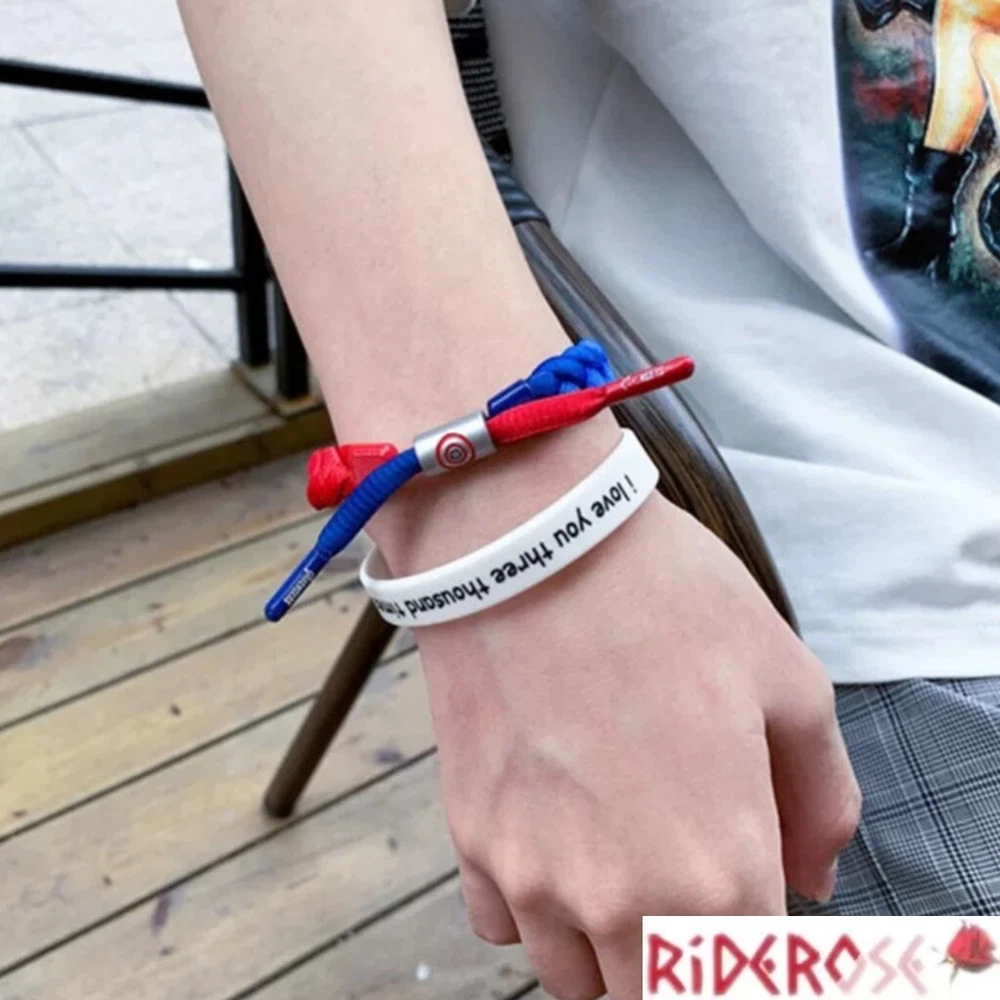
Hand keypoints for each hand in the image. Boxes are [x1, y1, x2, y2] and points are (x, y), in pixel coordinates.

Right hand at [373, 425, 860, 999]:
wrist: (526, 540)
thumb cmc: (664, 598)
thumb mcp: (787, 680)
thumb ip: (820, 798)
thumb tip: (811, 875)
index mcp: (719, 874)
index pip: (746, 985)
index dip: (755, 962)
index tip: (745, 920)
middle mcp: (618, 902)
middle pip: (655, 994)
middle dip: (684, 959)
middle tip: (689, 884)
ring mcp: (531, 876)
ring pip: (575, 976)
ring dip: (608, 944)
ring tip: (620, 859)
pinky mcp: (470, 837)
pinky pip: (502, 922)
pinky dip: (533, 905)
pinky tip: (550, 836)